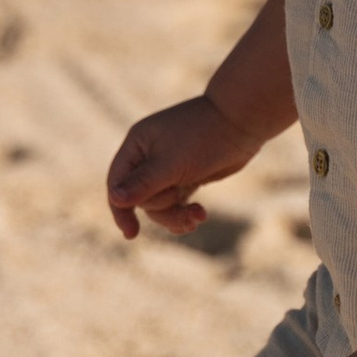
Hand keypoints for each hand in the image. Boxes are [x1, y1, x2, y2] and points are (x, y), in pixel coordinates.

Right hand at [107, 93, 264, 240]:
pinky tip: (200, 216)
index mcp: (137, 145)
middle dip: (163, 207)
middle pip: (141, 199)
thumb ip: (143, 184)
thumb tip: (115, 199)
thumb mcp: (170, 163)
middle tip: (183, 199)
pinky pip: (177, 205)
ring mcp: (168, 169)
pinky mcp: (186, 178)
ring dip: (177, 216)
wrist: (242, 123)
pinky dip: (186, 214)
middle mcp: (148, 157)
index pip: (117, 183)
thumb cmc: (203, 137)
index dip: (120, 209)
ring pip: (160, 206)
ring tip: (199, 216)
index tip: (131, 233)